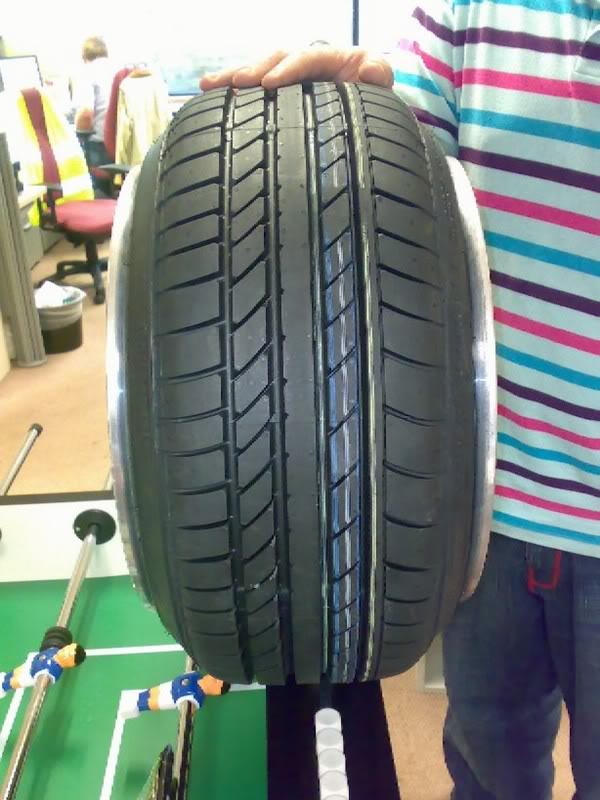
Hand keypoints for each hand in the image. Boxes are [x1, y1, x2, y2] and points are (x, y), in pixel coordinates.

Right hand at [200, 46, 392, 91]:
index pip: (304, 58)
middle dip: (253, 69)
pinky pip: (252, 90)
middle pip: (272, 59)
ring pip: (257, 71)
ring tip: (209, 86)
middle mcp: (301, 61)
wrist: (364, 96)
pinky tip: (207, 100)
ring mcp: (286, 75)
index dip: (286, 69)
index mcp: (326, 57)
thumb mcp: (380, 79)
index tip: (270, 83)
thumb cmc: (370, 88)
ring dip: (232, 78)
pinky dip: (230, 94)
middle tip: (236, 83)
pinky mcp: (276, 91)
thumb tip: (368, 71)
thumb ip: (379, 73)